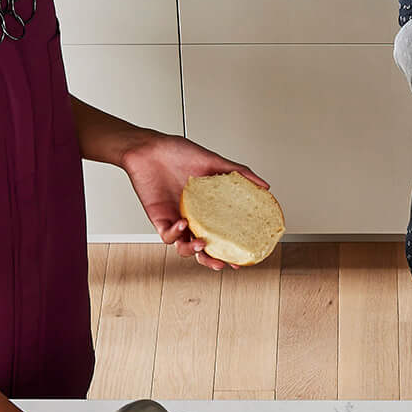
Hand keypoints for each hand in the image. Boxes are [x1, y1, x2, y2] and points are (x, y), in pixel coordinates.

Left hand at [115, 131, 270, 270]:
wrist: (148, 148)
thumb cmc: (174, 152)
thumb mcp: (212, 161)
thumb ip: (239, 173)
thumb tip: (264, 185)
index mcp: (205, 208)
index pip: (220, 234)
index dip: (230, 249)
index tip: (241, 258)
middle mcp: (191, 217)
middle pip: (203, 248)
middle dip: (212, 260)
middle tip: (223, 264)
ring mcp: (175, 220)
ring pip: (184, 247)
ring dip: (193, 251)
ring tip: (201, 244)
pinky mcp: (159, 220)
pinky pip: (167, 236)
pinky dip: (175, 234)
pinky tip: (182, 224)